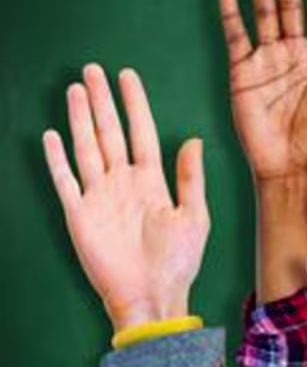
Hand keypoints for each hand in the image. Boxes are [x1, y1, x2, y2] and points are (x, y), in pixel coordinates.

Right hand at [43, 66, 209, 332]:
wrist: (153, 297)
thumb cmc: (179, 262)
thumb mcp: (195, 216)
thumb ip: (191, 178)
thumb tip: (193, 139)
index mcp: (152, 181)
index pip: (141, 131)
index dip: (135, 104)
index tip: (128, 76)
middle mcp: (122, 183)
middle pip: (110, 132)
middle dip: (101, 101)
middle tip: (92, 70)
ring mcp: (99, 197)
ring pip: (87, 148)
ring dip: (80, 120)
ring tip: (74, 90)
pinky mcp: (80, 216)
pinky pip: (66, 182)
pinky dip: (57, 159)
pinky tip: (51, 136)